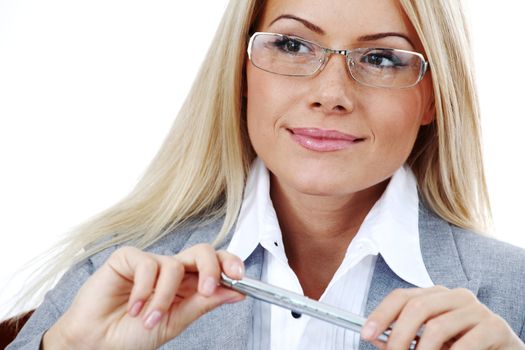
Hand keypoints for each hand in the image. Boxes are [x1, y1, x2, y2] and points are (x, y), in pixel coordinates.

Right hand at [43, 244, 244, 349]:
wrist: (97, 343)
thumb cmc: (132, 334)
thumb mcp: (175, 322)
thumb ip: (203, 304)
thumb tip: (236, 291)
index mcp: (187, 284)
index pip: (215, 265)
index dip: (230, 265)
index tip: (241, 278)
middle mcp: (172, 270)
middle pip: (202, 252)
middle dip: (210, 267)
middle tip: (207, 289)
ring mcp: (150, 262)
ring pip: (174, 265)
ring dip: (163, 298)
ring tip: (148, 319)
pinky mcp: (128, 258)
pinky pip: (147, 265)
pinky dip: (143, 290)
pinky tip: (132, 306)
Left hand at [360, 286, 523, 349]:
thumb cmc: (462, 345)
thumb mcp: (430, 341)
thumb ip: (404, 336)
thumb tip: (376, 337)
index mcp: (436, 295)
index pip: (401, 297)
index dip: (381, 314)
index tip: (366, 333)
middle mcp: (455, 296)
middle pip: (416, 307)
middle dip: (398, 336)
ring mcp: (476, 309)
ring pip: (436, 327)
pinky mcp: (495, 326)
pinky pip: (466, 343)